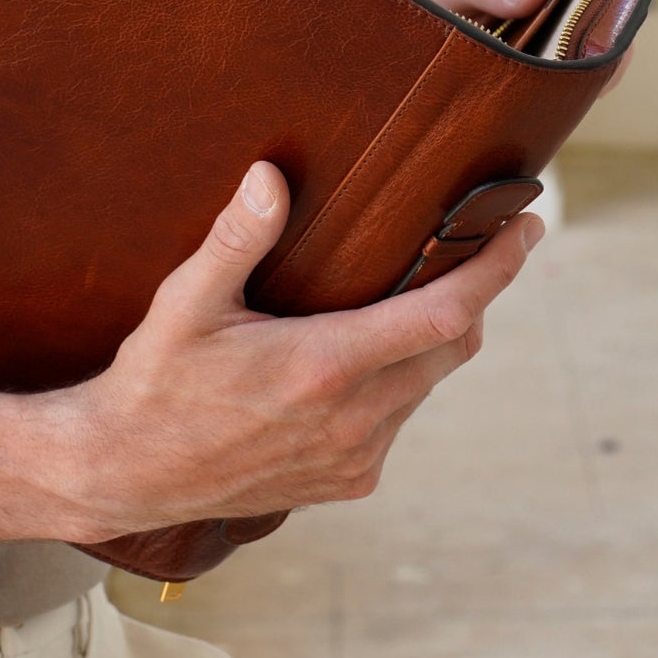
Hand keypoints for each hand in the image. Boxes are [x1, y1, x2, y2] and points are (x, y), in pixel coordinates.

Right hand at [57, 162, 540, 535]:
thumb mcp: (186, 303)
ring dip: (438, 335)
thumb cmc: (157, 380)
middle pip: (455, 344)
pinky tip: (374, 350)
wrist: (130, 472)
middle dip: (478, 291)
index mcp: (326, 367)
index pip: (445, 313)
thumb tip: (271, 176)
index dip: (496, 269)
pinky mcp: (350, 481)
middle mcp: (355, 419)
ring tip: (427, 285)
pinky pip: (401, 417)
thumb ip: (236, 239)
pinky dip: (406, 377)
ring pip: (430, 382)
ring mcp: (357, 457)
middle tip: (489, 241)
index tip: (527, 229)